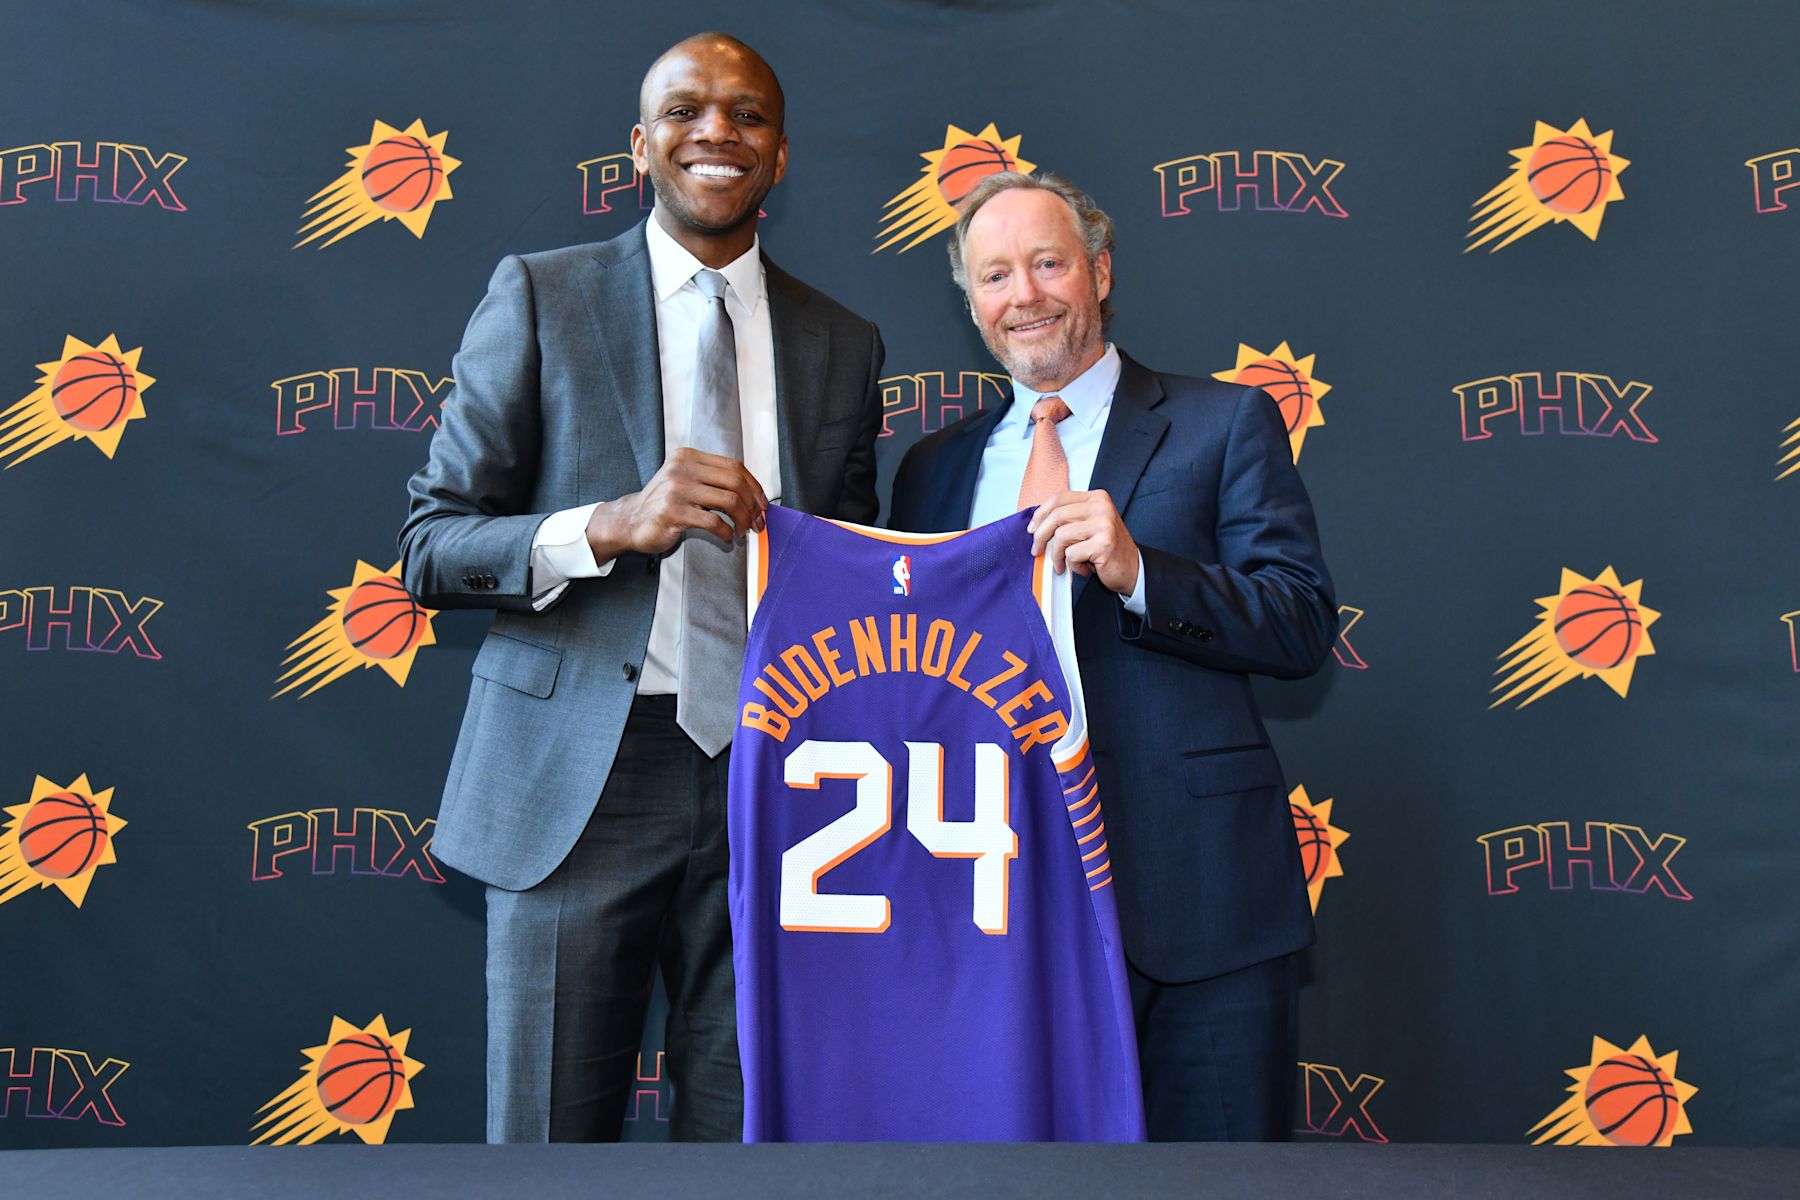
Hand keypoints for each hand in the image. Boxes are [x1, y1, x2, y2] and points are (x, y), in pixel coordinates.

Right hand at [585, 447, 767, 559]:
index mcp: (689, 457)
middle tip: (757, 522)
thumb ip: (712, 480)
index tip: (762, 504)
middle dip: (752, 504)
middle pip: (735, 481)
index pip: (733, 466)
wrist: (630, 521)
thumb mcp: (686, 481)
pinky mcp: (673, 511)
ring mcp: (676, 488)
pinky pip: (713, 521)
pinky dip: (726, 532)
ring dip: (742, 519)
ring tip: (743, 531)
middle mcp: (682, 468)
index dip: (754, 486)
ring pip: (728, 501)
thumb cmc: (663, 504)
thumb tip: (753, 495)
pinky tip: (727, 538)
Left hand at [1027, 489, 1139, 595]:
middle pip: (1056, 516)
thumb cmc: (1105, 549)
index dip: (1040, 514)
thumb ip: (1068, 518)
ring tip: (1063, 565)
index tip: (1032, 529)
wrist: (1133, 569)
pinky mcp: (1104, 544)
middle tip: (1037, 551)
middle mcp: (1102, 507)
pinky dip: (1072, 566)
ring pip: (1061, 536)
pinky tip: (1084, 568)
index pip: (1058, 499)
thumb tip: (1035, 524)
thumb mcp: (1088, 526)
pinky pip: (1071, 554)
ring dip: (1057, 556)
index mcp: (1096, 498)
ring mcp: (1104, 524)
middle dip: (1041, 536)